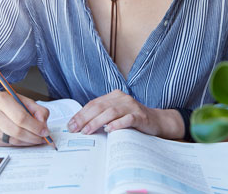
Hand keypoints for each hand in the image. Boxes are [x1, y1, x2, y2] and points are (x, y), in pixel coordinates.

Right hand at [0, 90, 50, 146]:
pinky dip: (20, 143)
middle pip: (17, 131)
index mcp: (2, 100)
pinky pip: (9, 144)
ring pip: (13, 140)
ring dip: (28, 142)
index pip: (21, 117)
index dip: (35, 127)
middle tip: (43, 138)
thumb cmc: (8, 103)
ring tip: (37, 139)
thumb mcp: (24, 100)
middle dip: (33, 137)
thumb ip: (38, 110)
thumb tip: (43, 124)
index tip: (45, 131)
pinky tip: (26, 139)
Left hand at [67, 90, 183, 138]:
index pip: (93, 103)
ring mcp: (132, 106)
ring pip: (111, 112)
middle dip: (85, 118)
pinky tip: (109, 130)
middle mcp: (122, 98)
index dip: (81, 114)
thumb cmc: (133, 119)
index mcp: (114, 96)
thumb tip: (80, 124)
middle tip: (75, 129)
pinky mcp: (140, 116)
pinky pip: (127, 119)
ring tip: (87, 131)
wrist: (157, 121)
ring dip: (97, 122)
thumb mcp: (116, 113)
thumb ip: (102, 115)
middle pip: (100, 107)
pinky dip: (117, 124)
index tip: (70, 125)